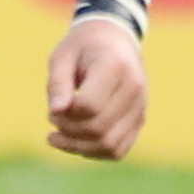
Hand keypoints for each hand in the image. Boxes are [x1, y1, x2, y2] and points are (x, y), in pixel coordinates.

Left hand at [44, 17, 146, 159]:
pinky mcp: (139, 120)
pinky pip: (118, 150)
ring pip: (109, 145)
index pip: (89, 105)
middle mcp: (134, 88)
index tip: (53, 106)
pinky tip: (76, 142)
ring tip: (58, 136)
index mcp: (115, 66)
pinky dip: (94, 152)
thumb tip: (55, 111)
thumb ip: (57, 83)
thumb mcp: (62, 57)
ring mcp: (140, 106)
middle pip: (98, 128)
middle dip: (68, 130)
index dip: (65, 113)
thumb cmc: (83, 48)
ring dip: (78, 146)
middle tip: (52, 118)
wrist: (115, 40)